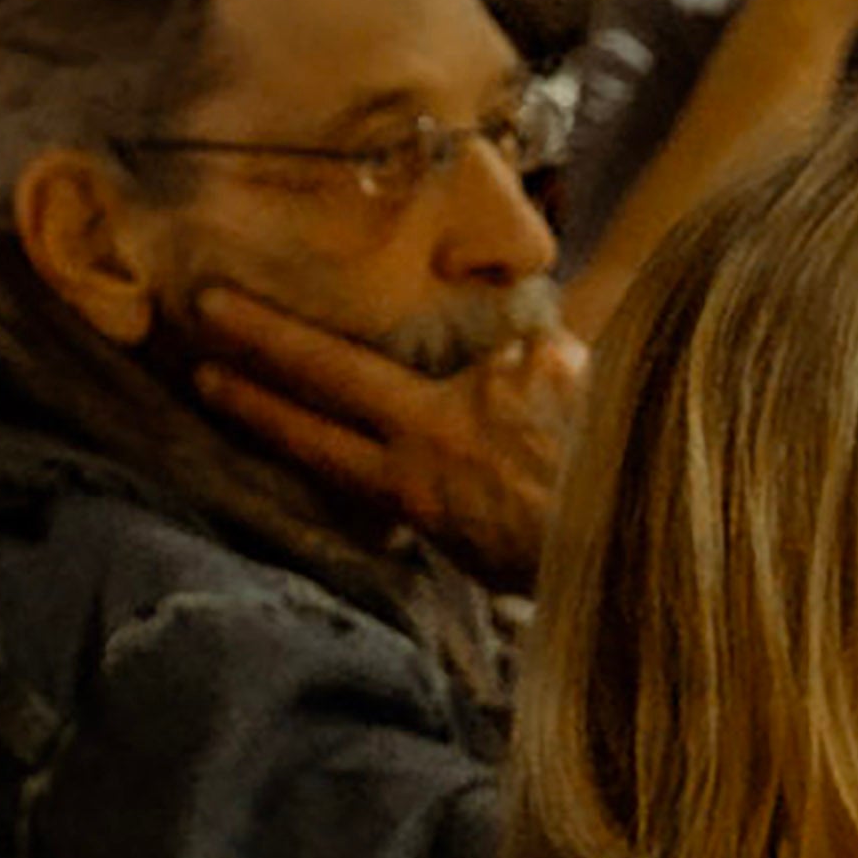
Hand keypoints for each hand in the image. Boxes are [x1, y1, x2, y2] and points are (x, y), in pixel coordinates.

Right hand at [188, 284, 585, 588]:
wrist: (652, 533)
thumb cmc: (569, 557)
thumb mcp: (481, 551)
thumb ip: (442, 500)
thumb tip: (429, 467)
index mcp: (413, 486)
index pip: (312, 440)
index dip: (256, 408)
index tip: (205, 375)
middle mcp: (436, 426)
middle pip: (332, 371)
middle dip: (266, 336)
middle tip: (210, 300)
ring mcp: (490, 382)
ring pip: (474, 362)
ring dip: (505, 385)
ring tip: (551, 422)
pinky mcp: (551, 354)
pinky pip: (553, 354)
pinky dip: (574, 376)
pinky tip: (601, 411)